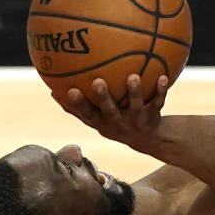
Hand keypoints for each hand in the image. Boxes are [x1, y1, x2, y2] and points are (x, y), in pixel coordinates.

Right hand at [53, 74, 170, 153]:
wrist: (147, 139)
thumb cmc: (114, 122)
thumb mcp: (95, 119)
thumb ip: (76, 108)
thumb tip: (51, 90)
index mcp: (103, 123)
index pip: (87, 115)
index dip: (78, 105)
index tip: (69, 90)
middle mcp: (118, 123)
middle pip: (109, 111)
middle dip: (103, 97)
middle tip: (97, 81)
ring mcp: (135, 121)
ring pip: (134, 106)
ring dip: (134, 92)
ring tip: (133, 76)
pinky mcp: (153, 116)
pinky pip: (158, 102)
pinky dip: (160, 90)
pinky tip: (163, 76)